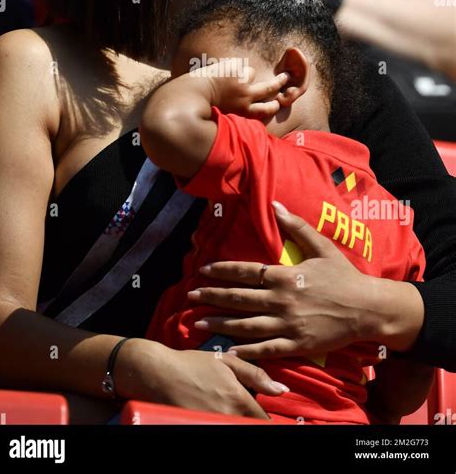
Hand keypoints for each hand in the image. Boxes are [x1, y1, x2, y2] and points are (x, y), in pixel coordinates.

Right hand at [116, 339, 288, 418]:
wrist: (156, 373)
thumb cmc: (191, 363)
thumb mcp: (226, 361)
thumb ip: (256, 375)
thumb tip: (282, 390)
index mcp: (238, 399)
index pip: (263, 419)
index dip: (264, 418)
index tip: (261, 414)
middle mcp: (227, 415)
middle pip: (248, 426)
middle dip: (249, 419)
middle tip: (240, 409)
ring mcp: (210, 423)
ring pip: (233, 427)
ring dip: (234, 420)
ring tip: (225, 408)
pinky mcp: (195, 427)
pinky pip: (214, 428)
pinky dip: (218, 423)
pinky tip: (213, 413)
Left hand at [187, 202, 381, 359]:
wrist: (367, 308)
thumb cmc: (343, 275)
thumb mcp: (321, 246)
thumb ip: (296, 226)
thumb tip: (275, 205)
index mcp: (285, 276)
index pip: (245, 271)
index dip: (222, 270)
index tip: (203, 270)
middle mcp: (281, 301)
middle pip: (239, 299)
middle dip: (212, 297)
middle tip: (190, 297)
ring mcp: (287, 325)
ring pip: (246, 325)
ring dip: (220, 324)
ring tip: (198, 323)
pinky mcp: (296, 345)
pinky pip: (266, 349)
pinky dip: (245, 352)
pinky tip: (228, 352)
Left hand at [192, 59, 288, 119]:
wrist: (189, 98)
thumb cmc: (200, 112)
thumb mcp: (222, 119)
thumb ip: (233, 116)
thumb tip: (237, 116)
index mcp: (244, 113)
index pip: (266, 110)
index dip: (273, 106)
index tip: (277, 102)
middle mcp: (247, 98)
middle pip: (270, 88)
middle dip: (279, 82)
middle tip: (285, 77)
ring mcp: (241, 82)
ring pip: (251, 73)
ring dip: (243, 73)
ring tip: (230, 74)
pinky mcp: (234, 69)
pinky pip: (236, 64)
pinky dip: (230, 67)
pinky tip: (218, 71)